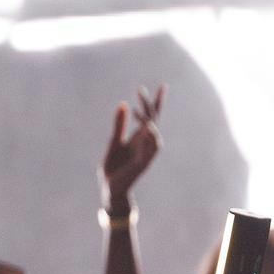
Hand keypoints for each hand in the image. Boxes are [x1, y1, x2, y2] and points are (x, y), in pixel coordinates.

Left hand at [99, 85, 163, 218]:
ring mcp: (146, 154)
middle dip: (149, 107)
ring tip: (139, 110)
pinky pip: (150, 150)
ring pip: (154, 135)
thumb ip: (119, 124)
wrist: (110, 187)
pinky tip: (148, 130)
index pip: (152, 117)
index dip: (157, 102)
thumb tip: (123, 104)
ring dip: (149, 122)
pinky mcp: (142, 164)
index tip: (163, 86)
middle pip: (153, 121)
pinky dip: (150, 140)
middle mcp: (146, 144)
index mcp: (140, 137)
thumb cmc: (114, 165)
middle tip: (140, 90)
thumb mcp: (114, 141)